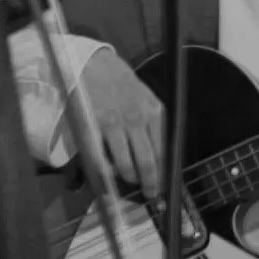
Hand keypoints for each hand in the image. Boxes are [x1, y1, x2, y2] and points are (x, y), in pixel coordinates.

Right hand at [71, 54, 168, 199]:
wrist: (94, 64)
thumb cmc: (122, 83)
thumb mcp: (147, 99)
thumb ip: (155, 124)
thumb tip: (163, 156)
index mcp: (154, 112)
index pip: (165, 151)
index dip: (165, 174)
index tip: (164, 186)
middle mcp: (137, 120)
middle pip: (148, 163)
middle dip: (150, 184)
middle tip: (149, 194)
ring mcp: (114, 124)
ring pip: (126, 165)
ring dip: (129, 178)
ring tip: (129, 181)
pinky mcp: (93, 128)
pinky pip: (101, 159)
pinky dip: (105, 173)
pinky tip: (108, 177)